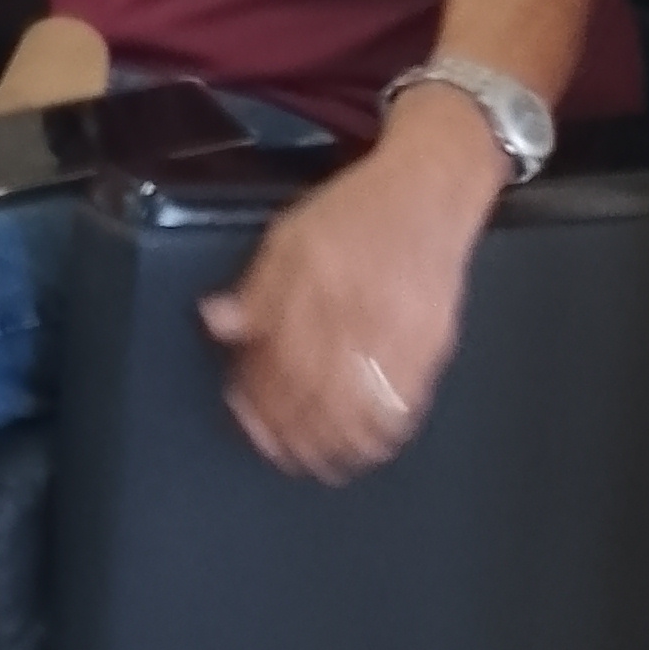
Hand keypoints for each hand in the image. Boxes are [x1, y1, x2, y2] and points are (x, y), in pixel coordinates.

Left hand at [197, 87, 506, 480]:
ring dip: (330, 443)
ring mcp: (398, 332)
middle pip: (313, 392)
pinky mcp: (432, 346)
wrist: (431, 191)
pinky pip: (404, 405)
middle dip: (288, 430)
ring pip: (358, 408)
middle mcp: (356, 310)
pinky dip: (379, 433)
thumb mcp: (289, 234)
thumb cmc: (359, 211)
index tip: (242, 410)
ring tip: (311, 459)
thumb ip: (254, 286)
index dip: (255, 393)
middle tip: (273, 447)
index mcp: (314, 281)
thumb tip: (216, 324)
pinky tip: (362, 445)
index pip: (274, 357)